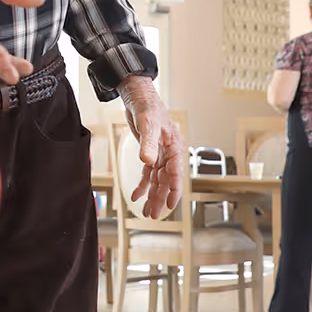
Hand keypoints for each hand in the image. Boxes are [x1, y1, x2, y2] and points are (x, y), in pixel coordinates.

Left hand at [120, 76, 182, 218]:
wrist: (139, 97)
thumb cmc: (148, 107)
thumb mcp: (148, 124)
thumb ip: (148, 144)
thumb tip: (147, 161)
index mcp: (174, 147)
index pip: (175, 174)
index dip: (174, 191)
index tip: (171, 206)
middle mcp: (169, 153)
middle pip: (166, 181)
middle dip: (160, 198)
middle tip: (154, 215)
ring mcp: (159, 154)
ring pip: (157, 180)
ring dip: (152, 195)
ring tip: (146, 211)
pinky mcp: (149, 153)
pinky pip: (147, 173)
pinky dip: (142, 185)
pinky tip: (136, 196)